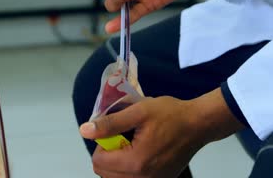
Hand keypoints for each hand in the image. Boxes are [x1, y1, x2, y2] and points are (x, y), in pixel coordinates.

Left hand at [80, 89, 244, 177]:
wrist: (199, 123)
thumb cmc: (170, 114)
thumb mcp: (137, 112)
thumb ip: (109, 123)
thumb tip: (85, 130)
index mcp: (135, 162)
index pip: (98, 162)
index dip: (101, 144)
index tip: (115, 131)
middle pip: (105, 173)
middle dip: (108, 154)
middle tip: (124, 137)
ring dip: (118, 162)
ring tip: (132, 144)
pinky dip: (130, 168)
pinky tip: (141, 152)